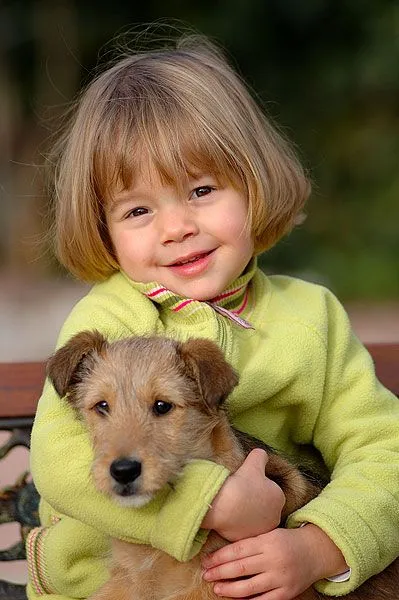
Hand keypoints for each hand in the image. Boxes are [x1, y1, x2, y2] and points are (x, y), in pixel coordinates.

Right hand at [202, 449, 284, 540]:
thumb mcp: (253, 462)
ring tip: (234, 506)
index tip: (247, 484)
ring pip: (255, 519)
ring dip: (248, 515)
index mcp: (279, 497)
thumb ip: (260, 456)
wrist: (224, 505)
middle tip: (240, 495)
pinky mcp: (249, 539)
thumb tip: (261, 454)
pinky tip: (231, 517)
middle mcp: (275, 516)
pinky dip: (239, 525)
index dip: (258, 486)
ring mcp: (262, 530)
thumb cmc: (241, 483)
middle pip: (265, 506)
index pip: (271, 490)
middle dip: (255, 502)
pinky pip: (245, 530)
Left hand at [202, 525, 347, 599]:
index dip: (219, 557)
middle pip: (241, 569)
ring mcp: (280, 578)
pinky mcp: (286, 593)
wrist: (314, 552)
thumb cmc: (285, 541)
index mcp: (267, 542)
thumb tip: (222, 553)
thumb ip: (250, 543)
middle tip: (206, 575)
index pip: (238, 550)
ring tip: (217, 588)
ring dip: (229, 590)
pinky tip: (236, 599)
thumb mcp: (269, 535)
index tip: (206, 561)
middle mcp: (274, 560)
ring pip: (249, 588)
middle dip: (220, 573)